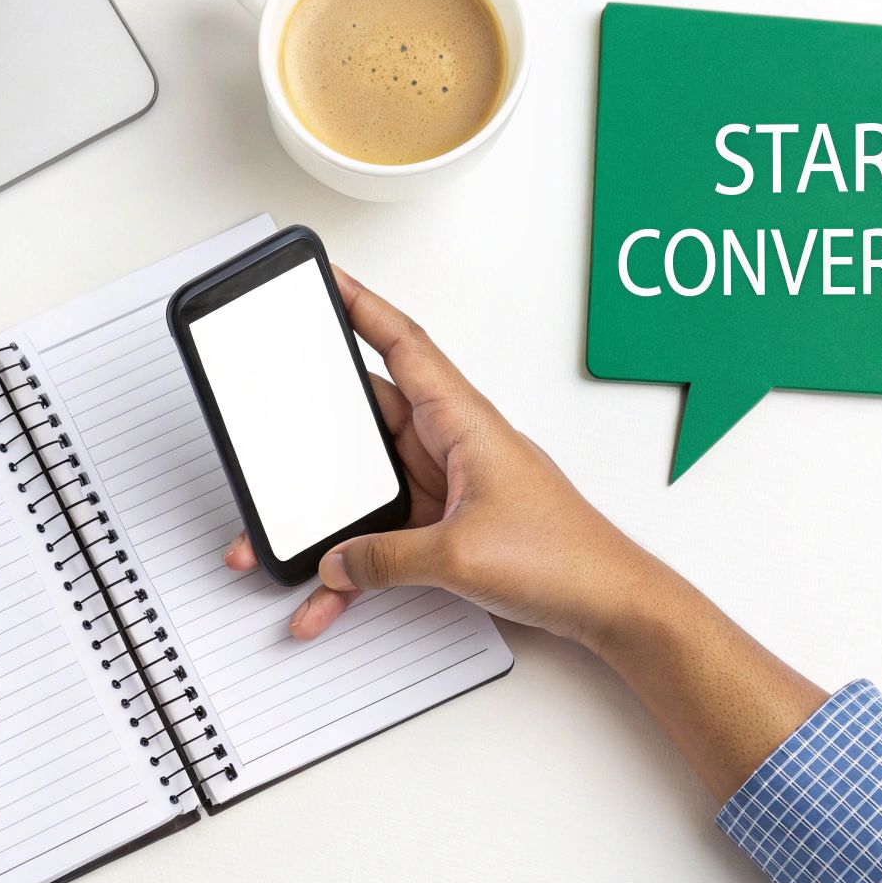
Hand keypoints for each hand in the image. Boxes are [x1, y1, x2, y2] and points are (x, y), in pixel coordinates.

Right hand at [224, 266, 667, 649]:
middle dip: (315, 427)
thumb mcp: (459, 555)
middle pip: (367, 419)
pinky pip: (385, 541)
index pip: (403, 344)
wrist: (610, 605)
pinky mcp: (450, 530)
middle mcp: (452, 445)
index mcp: (463, 421)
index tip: (326, 277)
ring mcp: (449, 488)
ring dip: (330, 519)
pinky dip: (357, 568)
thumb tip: (337, 561)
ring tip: (280, 538)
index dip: (362, 306)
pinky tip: (330, 594)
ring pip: (369, 489)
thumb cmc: (566, 557)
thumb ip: (386, 558)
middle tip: (271, 416)